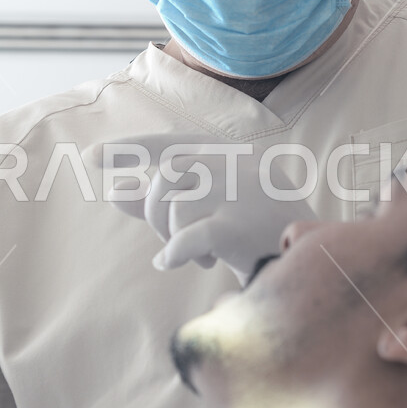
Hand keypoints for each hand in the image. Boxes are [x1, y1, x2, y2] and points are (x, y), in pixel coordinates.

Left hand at [99, 134, 316, 284]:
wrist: (316, 258)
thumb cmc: (258, 230)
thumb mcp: (210, 207)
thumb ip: (163, 199)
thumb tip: (113, 193)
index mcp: (228, 153)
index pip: (168, 144)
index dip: (128, 150)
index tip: (90, 157)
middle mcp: (234, 164)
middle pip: (166, 177)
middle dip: (154, 212)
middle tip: (169, 239)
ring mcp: (240, 192)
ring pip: (175, 207)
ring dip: (172, 236)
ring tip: (193, 256)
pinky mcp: (242, 226)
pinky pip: (189, 235)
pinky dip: (174, 252)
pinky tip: (172, 263)